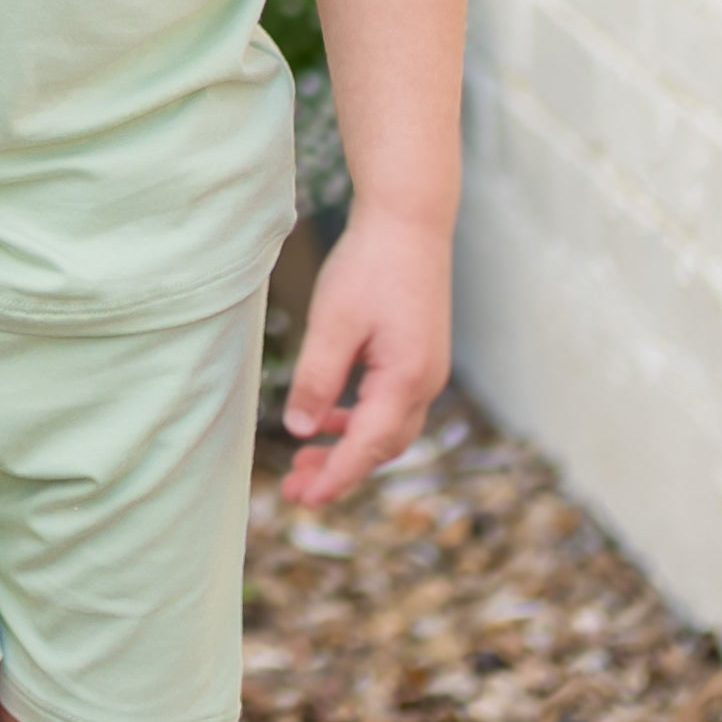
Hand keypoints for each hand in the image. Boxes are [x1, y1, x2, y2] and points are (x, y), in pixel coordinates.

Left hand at [278, 210, 451, 505]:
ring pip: (388, 428)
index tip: (304, 500)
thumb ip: (318, 378)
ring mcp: (426, 370)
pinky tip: (329, 417)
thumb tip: (300, 429)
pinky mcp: (418, 356)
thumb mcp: (333, 322)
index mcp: (407, 379)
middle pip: (382, 446)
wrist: (409, 222)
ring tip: (304, 459)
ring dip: (348, 446)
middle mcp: (425, 382)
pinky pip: (390, 404)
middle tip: (295, 490)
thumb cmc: (370, 266)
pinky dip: (359, 419)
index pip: (368, 446)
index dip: (335, 476)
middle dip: (339, 470)